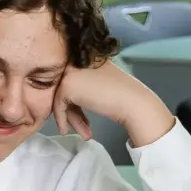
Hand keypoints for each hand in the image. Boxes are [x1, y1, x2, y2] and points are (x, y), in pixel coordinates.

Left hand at [53, 59, 171, 147]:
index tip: (81, 116)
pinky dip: (62, 119)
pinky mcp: (67, 85)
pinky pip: (58, 105)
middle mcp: (76, 60)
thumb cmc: (123, 96)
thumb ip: (84, 85)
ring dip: (72, 117)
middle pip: (65, 88)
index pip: (72, 79)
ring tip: (82, 133)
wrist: (133, 102)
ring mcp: (70, 72)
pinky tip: (66, 130)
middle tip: (82, 127)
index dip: (75, 101)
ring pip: (61, 97)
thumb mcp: (99, 84)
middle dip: (72, 110)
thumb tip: (67, 99)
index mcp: (86, 57)